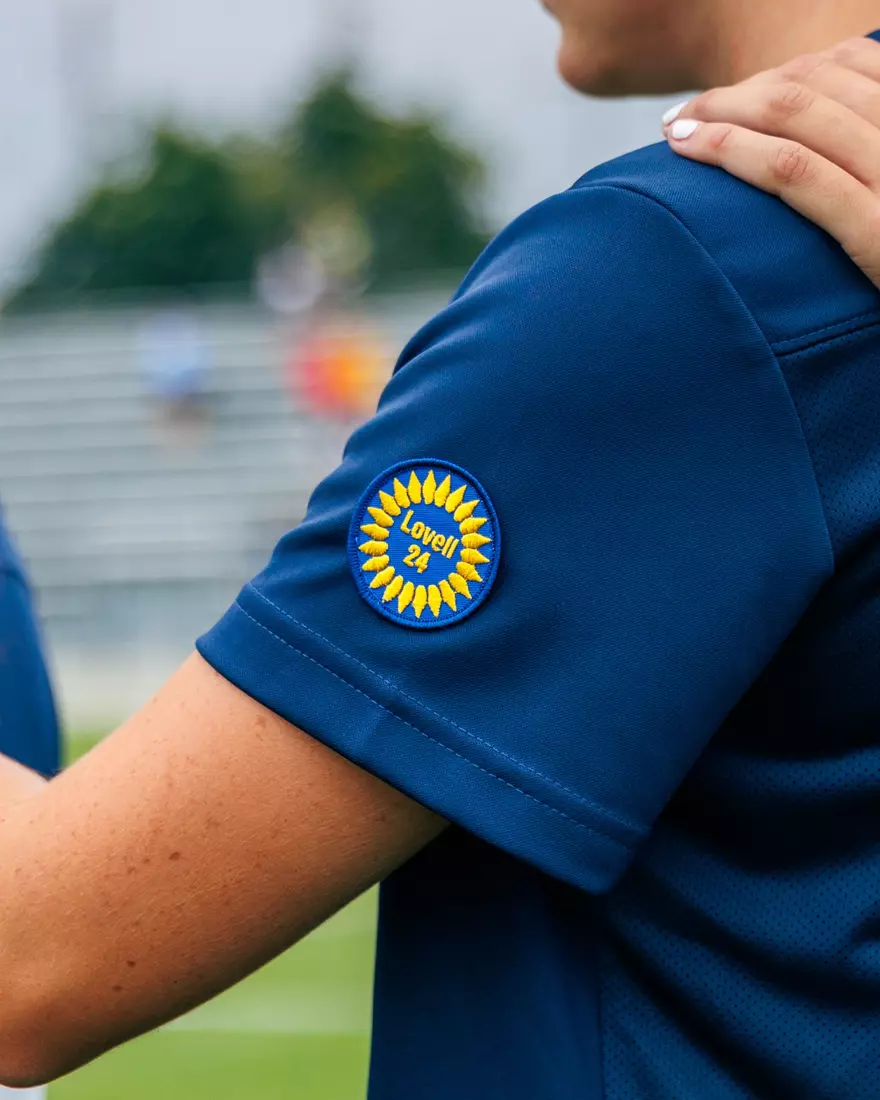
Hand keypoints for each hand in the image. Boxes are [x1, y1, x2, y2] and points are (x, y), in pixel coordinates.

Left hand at [662, 37, 879, 286]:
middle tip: (687, 112)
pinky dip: (732, 149)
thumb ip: (863, 169)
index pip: (852, 64)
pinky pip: (794, 171)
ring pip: (796, 113)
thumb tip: (816, 155)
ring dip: (722, 109)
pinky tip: (690, 146)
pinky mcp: (877, 232)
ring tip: (674, 128)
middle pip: (815, 81)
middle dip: (741, 90)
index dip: (783, 72)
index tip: (736, 95)